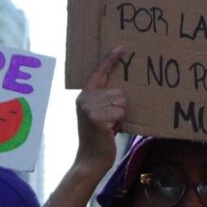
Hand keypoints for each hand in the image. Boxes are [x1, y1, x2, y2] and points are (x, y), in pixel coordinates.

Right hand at [74, 48, 125, 172]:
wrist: (91, 159)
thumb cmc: (100, 136)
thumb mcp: (98, 113)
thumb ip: (103, 99)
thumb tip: (121, 90)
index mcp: (84, 95)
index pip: (99, 72)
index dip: (110, 60)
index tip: (121, 48)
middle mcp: (85, 98)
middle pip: (118, 91)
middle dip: (119, 107)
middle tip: (110, 121)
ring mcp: (90, 108)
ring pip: (120, 101)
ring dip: (119, 115)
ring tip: (110, 125)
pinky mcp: (97, 118)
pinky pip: (120, 111)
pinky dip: (119, 122)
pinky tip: (109, 130)